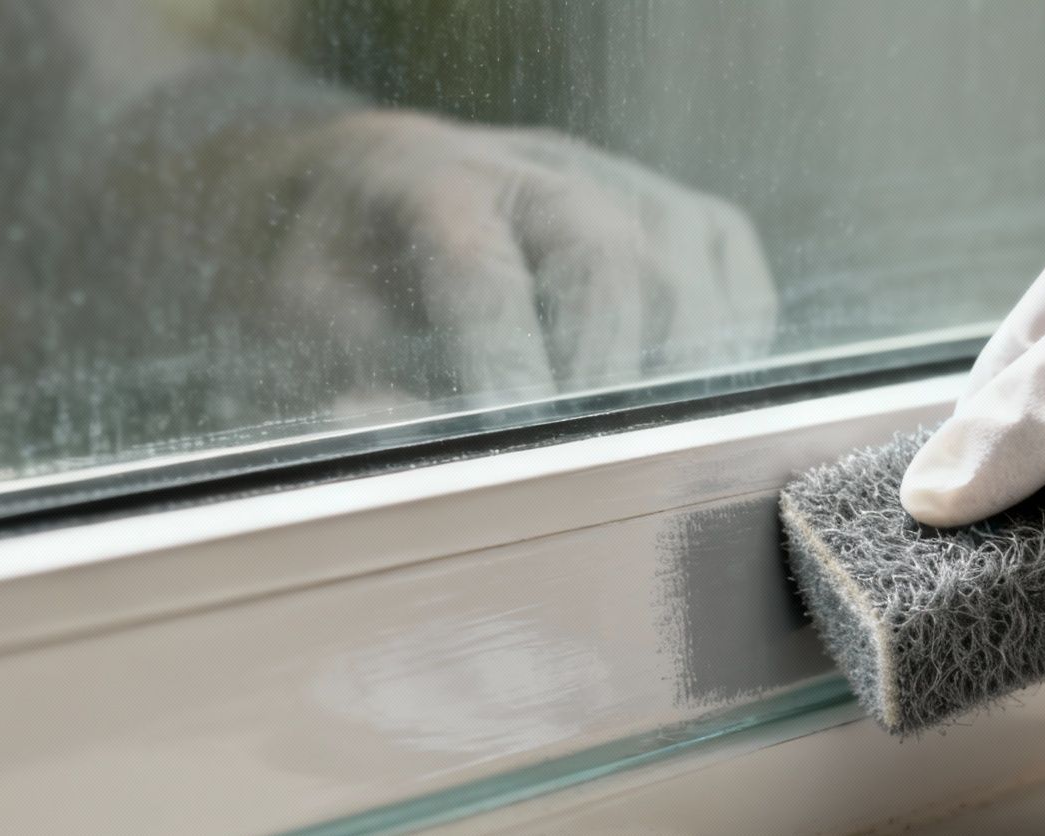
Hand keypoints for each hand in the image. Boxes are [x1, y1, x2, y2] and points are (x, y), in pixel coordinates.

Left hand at [246, 110, 776, 395]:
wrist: (381, 188)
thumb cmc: (347, 266)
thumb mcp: (307, 319)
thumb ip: (346, 374)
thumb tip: (376, 431)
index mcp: (430, 177)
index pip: (482, 270)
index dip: (505, 362)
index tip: (515, 440)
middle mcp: (541, 166)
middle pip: (609, 259)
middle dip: (603, 373)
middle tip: (586, 461)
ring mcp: (625, 181)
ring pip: (687, 272)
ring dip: (672, 371)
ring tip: (636, 444)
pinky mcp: (684, 212)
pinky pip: (737, 281)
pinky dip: (730, 349)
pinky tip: (684, 401)